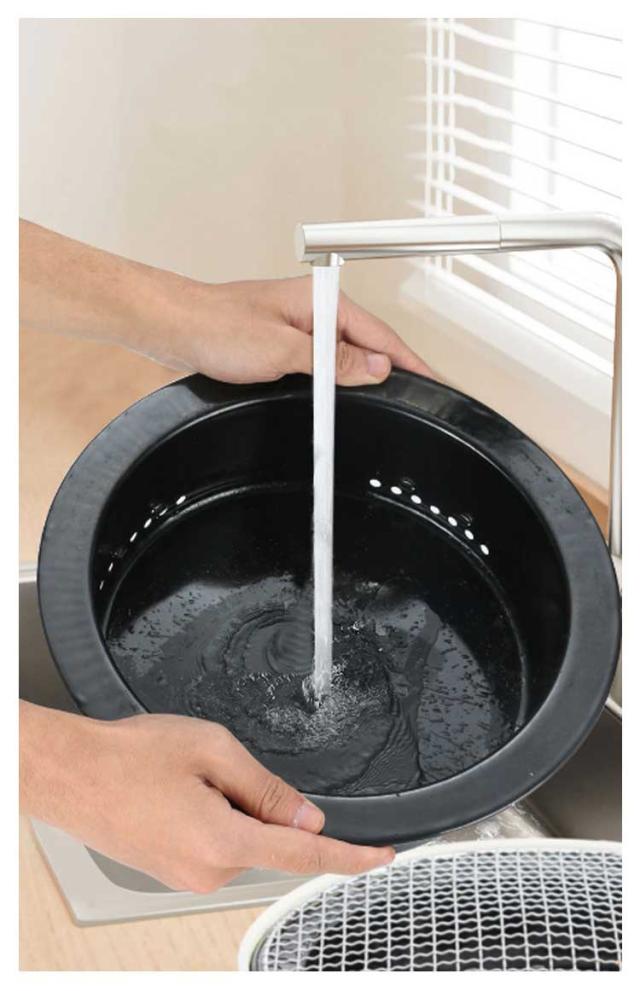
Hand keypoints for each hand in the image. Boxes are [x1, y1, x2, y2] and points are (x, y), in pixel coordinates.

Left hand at [20, 221, 432, 385]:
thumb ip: (334, 362)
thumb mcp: (283, 350)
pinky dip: (338, 381)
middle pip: (369, 346)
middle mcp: (315, 312)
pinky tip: (342, 397)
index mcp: (323, 303)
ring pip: (346, 357)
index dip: (412, 362)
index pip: (383, 337)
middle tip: (420, 399)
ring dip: (365, 378)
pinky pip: (324, 364)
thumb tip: (376, 370)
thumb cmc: (216, 326)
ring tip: (391, 401)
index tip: (434, 381)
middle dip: (395, 372)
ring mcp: (300, 327)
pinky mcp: (284, 343)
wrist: (173, 327)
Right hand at [20, 703, 393, 892]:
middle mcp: (206, 872)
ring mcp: (187, 877)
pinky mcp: (174, 872)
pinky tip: (180, 791)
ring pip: (242, 839)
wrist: (70, 773)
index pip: (304, 856)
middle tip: (218, 767)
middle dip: (261, 802)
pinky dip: (215, 816)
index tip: (382, 857)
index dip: (350, 857)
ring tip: (186, 778)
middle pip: (270, 839)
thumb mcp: (212, 750)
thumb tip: (306, 819)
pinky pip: (217, 845)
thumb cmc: (128, 756)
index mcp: (222, 842)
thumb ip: (267, 788)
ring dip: (233, 806)